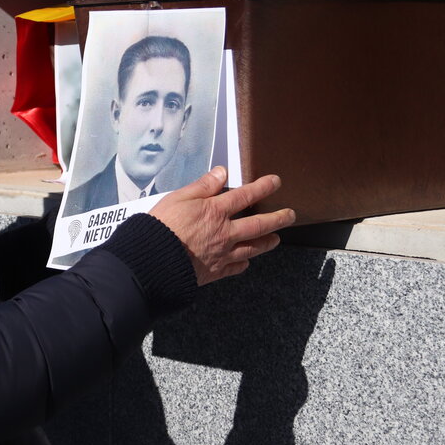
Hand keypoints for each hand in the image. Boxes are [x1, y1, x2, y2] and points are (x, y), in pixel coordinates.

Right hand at [149, 167, 295, 285]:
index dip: (262, 187)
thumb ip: (202, 186)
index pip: (245, 196)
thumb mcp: (178, 197)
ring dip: (266, 243)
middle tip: (290, 215)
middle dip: (277, 218)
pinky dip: (243, 264)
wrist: (153, 260)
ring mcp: (222, 254)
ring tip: (276, 239)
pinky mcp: (215, 271)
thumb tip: (221, 173)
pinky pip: (236, 268)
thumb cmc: (162, 226)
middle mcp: (225, 233)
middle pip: (258, 225)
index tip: (276, 182)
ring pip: (252, 248)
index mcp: (215, 211)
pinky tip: (246, 262)